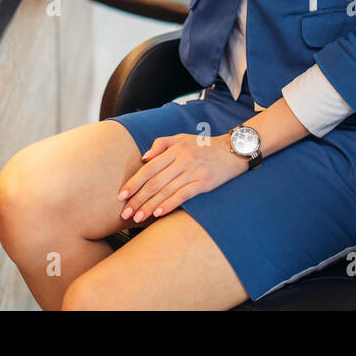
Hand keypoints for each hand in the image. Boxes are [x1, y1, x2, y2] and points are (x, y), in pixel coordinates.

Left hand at [116, 131, 248, 222]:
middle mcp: (182, 160)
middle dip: (137, 199)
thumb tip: (144, 157)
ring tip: (138, 218)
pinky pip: (183, 195)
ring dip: (149, 206)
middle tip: (125, 214)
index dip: (133, 183)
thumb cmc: (205, 145)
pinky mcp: (204, 183)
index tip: (121, 196)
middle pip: (154, 182)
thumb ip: (161, 144)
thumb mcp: (182, 138)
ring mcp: (193, 172)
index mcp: (174, 149)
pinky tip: (158, 214)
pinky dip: (169, 205)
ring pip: (166, 191)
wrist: (234, 150)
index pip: (148, 168)